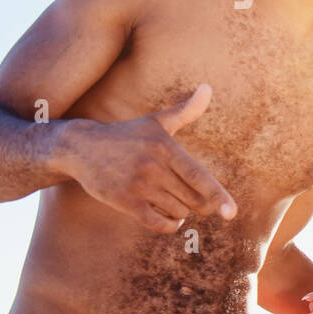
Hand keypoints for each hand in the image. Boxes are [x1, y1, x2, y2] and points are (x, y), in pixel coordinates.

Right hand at [63, 83, 236, 232]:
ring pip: (178, 212)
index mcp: (166, 148)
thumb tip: (208, 87)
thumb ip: (186, 110)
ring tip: (175, 202)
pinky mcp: (125, 202)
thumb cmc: (127, 135)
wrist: (80, 147)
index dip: (217, 195)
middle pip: (193, 200)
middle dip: (201, 204)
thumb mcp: (157, 121)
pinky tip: (170, 219)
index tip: (231, 213)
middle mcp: (153, 168)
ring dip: (182, 213)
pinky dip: (169, 225)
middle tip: (194, 198)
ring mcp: (138, 186)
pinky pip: (157, 224)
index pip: (198, 176)